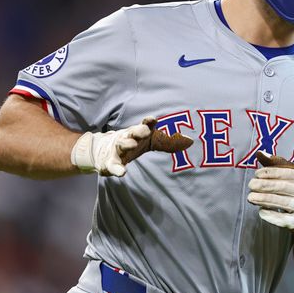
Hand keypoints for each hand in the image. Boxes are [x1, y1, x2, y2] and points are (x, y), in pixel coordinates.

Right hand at [71, 117, 192, 176]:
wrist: (103, 149)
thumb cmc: (134, 143)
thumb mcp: (151, 142)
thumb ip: (169, 143)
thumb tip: (190, 141)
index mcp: (138, 133)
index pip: (145, 125)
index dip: (148, 122)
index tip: (153, 119)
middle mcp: (127, 138)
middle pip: (132, 132)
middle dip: (138, 130)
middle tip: (144, 130)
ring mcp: (117, 149)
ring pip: (121, 145)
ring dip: (126, 143)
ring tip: (132, 144)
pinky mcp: (109, 162)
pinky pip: (113, 166)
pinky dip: (117, 169)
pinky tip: (122, 173)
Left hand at [247, 152, 293, 244]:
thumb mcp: (293, 176)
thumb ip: (276, 163)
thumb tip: (259, 153)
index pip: (289, 173)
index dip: (272, 172)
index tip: (257, 174)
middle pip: (284, 187)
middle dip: (265, 185)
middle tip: (250, 185)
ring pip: (282, 203)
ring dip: (264, 199)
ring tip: (250, 197)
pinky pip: (283, 220)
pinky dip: (271, 216)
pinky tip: (261, 211)